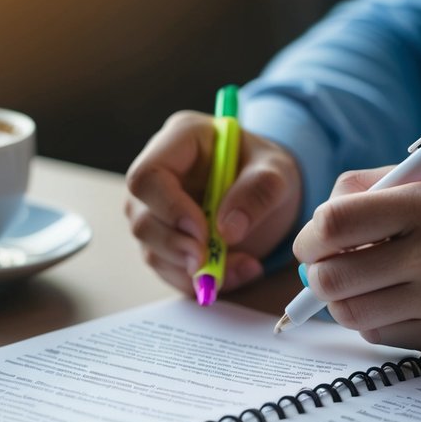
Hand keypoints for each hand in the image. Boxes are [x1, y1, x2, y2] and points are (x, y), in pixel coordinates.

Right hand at [125, 110, 301, 295]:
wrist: (268, 192)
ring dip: (192, 270)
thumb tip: (227, 230)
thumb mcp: (278, 173)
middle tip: (213, 263)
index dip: (170, 209)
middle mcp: (159, 174)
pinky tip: (234, 273)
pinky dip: (198, 281)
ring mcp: (156, 209)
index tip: (204, 233)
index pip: (148, 176)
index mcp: (181, 140)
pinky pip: (168, 269)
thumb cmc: (267, 171)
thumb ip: (258, 192)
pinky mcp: (165, 239)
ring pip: (152, 249)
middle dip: (178, 248)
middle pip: (142, 219)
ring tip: (242, 267)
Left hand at [292, 168, 420, 365]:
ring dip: (346, 301)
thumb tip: (317, 226)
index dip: (310, 237)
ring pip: (352, 313)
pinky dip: (378, 321)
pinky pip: (382, 336)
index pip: (335, 223)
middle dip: (319, 276)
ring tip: (368, 285)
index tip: (313, 242)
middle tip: (328, 270)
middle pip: (333, 278)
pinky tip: (402, 304)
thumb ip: (369, 193)